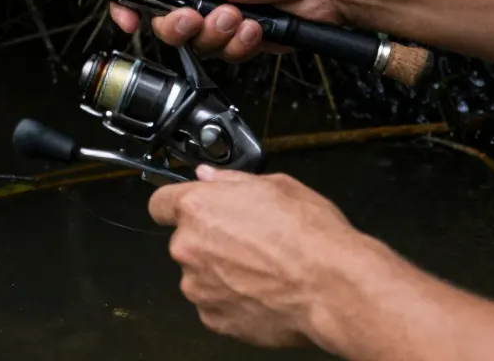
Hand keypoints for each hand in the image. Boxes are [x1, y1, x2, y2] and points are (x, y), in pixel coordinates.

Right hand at [108, 0, 346, 61]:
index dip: (130, 7)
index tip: (129, 23)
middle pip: (166, 23)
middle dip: (184, 26)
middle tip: (199, 17)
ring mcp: (222, 12)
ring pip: (197, 43)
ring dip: (219, 33)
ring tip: (241, 16)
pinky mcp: (243, 34)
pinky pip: (226, 53)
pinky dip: (242, 43)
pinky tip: (257, 26)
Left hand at [148, 166, 372, 347]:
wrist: (333, 288)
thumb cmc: (311, 237)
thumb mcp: (277, 186)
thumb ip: (231, 180)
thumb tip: (209, 176)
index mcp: (198, 208)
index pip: (160, 204)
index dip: (175, 206)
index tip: (189, 212)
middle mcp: (188, 246)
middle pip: (186, 241)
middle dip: (210, 241)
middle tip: (249, 244)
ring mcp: (198, 285)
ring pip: (200, 275)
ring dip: (220, 273)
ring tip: (262, 271)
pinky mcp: (213, 317)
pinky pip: (214, 305)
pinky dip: (232, 301)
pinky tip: (262, 292)